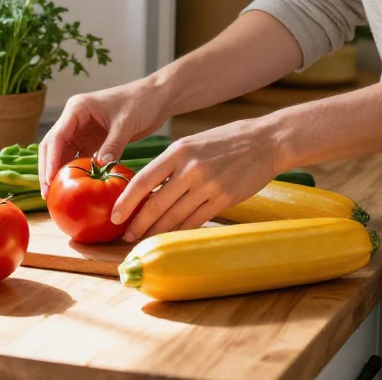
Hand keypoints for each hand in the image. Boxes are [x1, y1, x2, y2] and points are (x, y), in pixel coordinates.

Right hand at [39, 79, 167, 195]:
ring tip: (56, 194)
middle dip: (48, 169)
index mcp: (77, 108)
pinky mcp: (92, 140)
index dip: (50, 160)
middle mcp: (75, 119)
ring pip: (63, 153)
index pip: (57, 136)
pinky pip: (79, 158)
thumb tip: (101, 167)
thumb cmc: (140, 101)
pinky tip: (75, 187)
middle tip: (47, 194)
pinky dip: (76, 171)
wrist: (156, 97)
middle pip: (53, 146)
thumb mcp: (125, 124)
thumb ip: (112, 145)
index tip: (49, 180)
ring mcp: (82, 130)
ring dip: (59, 172)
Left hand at [110, 118, 280, 241]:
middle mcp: (190, 168)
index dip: (126, 201)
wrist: (266, 141)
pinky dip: (180, 231)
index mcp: (178, 151)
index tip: (115, 216)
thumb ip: (171, 164)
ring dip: (157, 231)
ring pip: (175, 216)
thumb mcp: (192, 144)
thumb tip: (147, 189)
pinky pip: (196, 220)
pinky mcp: (224, 199)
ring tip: (144, 240)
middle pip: (156, 204)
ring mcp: (208, 185)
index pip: (143, 180)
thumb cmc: (225, 141)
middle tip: (126, 236)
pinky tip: (170, 238)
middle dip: (138, 224)